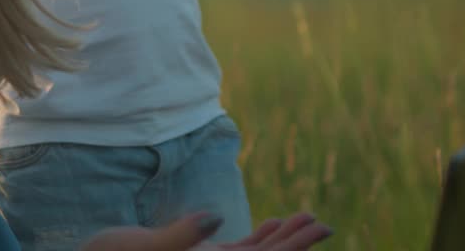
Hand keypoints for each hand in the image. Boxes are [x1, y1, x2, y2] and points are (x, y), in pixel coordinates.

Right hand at [81, 212, 330, 250]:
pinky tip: (273, 224)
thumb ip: (180, 237)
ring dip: (281, 240)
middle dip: (296, 245)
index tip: (321, 227)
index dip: (294, 248)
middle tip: (323, 222)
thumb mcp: (140, 248)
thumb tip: (214, 219)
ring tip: (305, 218)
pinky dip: (258, 240)